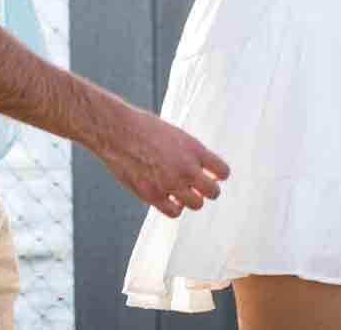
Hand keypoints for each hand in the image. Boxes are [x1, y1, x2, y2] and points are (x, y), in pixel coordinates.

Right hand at [97, 105, 230, 218]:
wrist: (117, 132)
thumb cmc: (145, 128)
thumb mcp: (175, 134)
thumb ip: (191, 152)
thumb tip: (204, 169)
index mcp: (194, 149)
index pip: (223, 171)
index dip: (219, 175)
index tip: (213, 175)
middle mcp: (185, 168)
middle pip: (213, 192)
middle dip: (209, 190)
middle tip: (201, 186)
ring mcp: (169, 183)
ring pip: (196, 204)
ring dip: (192, 199)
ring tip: (184, 192)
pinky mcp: (152, 195)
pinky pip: (174, 212)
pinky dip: (175, 207)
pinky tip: (169, 198)